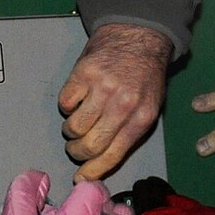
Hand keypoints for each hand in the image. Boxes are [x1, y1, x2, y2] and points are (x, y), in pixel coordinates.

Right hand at [58, 24, 171, 181]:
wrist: (138, 36)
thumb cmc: (143, 75)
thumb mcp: (149, 107)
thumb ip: (129, 133)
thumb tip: (102, 162)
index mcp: (141, 117)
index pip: (113, 154)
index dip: (94, 171)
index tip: (81, 178)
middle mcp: (122, 104)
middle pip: (89, 145)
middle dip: (77, 152)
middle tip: (76, 147)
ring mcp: (102, 88)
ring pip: (73, 127)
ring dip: (71, 130)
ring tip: (79, 119)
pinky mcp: (83, 73)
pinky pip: (65, 103)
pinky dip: (68, 105)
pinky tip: (79, 97)